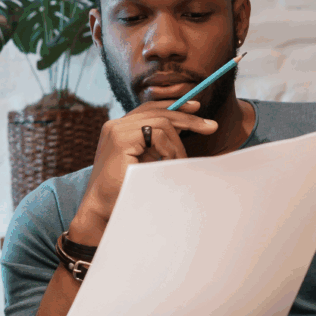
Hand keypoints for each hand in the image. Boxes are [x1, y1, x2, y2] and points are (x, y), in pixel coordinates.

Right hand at [68, 100, 218, 246]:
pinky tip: (168, 163)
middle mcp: (115, 125)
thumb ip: (156, 145)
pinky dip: (169, 149)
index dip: (173, 106)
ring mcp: (116, 130)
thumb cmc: (125, 190)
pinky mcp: (120, 138)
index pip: (149, 108)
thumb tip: (185, 129)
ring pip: (161, 122)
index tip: (196, 109)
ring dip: (176, 144)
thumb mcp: (145, 161)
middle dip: (187, 118)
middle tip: (210, 127)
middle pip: (157, 111)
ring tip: (179, 163)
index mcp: (118, 129)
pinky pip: (157, 133)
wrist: (104, 210)